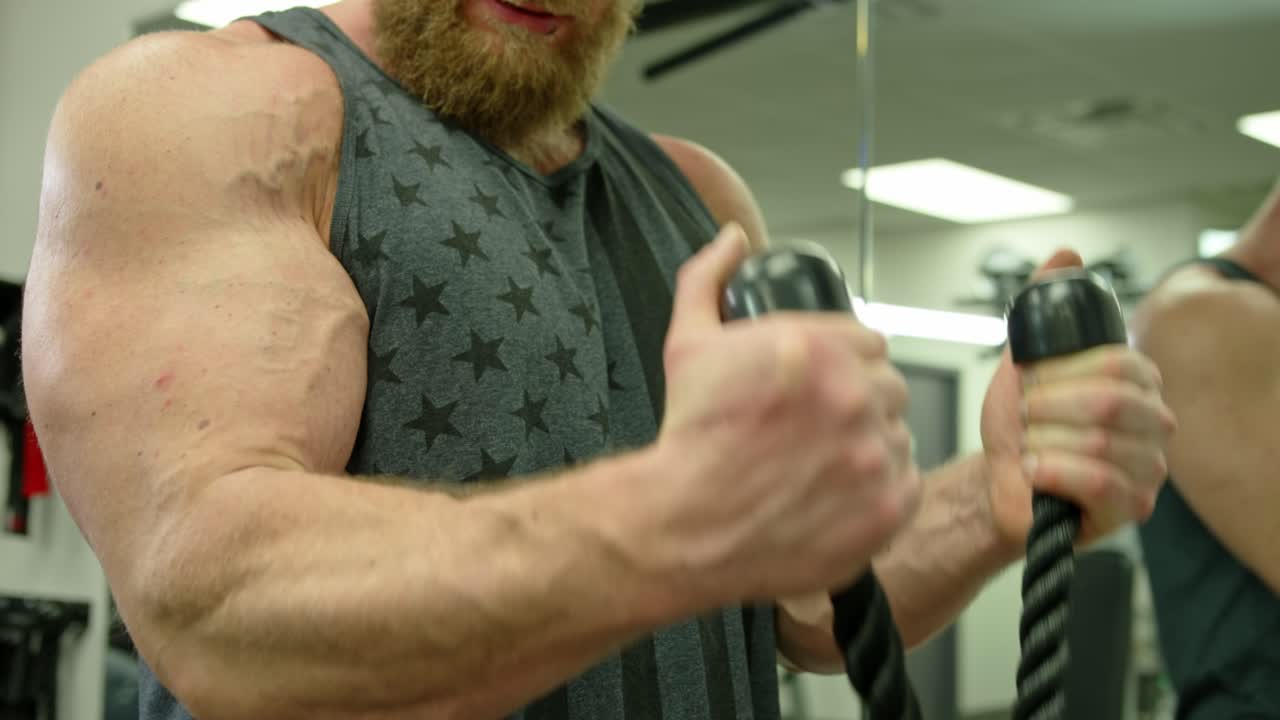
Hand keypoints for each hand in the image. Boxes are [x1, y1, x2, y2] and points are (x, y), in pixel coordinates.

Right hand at [654, 224, 922, 602]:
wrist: (685, 526)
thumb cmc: (689, 438)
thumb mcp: (688, 344)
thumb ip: (708, 279)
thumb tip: (733, 238)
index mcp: (814, 348)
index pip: (868, 341)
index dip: (846, 362)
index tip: (823, 386)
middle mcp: (852, 396)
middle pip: (887, 386)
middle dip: (858, 401)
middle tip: (818, 428)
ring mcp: (874, 454)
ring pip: (898, 435)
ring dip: (870, 444)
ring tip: (822, 464)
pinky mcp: (888, 507)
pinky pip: (905, 483)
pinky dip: (879, 491)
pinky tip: (837, 494)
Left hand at [981, 249, 1176, 549]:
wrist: (997, 483)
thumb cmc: (1019, 427)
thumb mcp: (1024, 360)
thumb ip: (1042, 308)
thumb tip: (1065, 255)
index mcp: (1137, 381)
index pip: (1116, 361)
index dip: (1060, 372)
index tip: (1031, 383)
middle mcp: (1154, 422)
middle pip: (1109, 402)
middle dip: (1048, 409)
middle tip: (1028, 419)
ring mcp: (1148, 467)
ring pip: (1098, 443)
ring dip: (1043, 442)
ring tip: (1032, 448)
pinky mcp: (1131, 508)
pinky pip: (1096, 482)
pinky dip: (1051, 471)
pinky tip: (1036, 471)